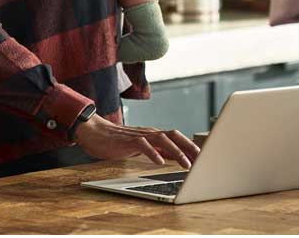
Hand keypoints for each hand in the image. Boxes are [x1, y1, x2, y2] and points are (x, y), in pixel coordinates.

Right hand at [74, 115, 199, 168]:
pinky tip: (159, 162)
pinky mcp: (127, 140)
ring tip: (187, 165)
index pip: (177, 138)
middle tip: (203, 159)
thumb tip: (175, 158)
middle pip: (175, 136)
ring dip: (177, 152)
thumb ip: (157, 150)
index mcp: (154, 135)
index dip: (191, 146)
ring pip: (163, 140)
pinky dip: (153, 153)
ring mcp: (139, 135)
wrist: (94, 132)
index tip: (204, 157)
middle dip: (190, 147)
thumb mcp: (141, 147)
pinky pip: (143, 145)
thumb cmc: (117, 141)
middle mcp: (150, 133)